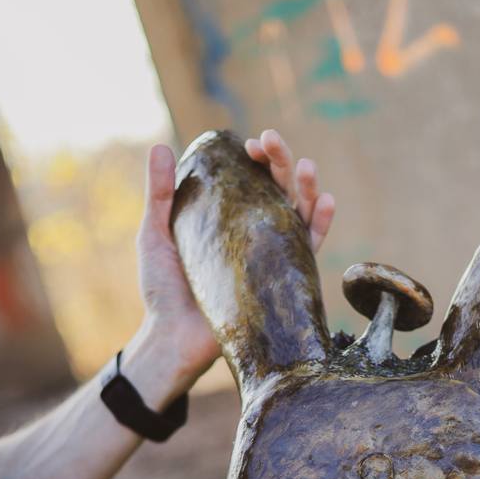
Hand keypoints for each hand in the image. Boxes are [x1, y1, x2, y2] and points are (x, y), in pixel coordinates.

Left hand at [134, 132, 335, 391]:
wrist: (172, 338)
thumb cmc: (162, 291)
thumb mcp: (155, 235)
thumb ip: (159, 195)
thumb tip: (159, 147)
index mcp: (230, 218)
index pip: (251, 179)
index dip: (257, 158)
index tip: (250, 144)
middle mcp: (255, 234)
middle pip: (278, 188)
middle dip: (280, 160)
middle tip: (269, 141)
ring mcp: (272, 256)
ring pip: (299, 213)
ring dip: (307, 186)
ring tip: (305, 165)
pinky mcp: (284, 281)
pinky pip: (309, 250)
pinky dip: (321, 224)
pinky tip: (324, 201)